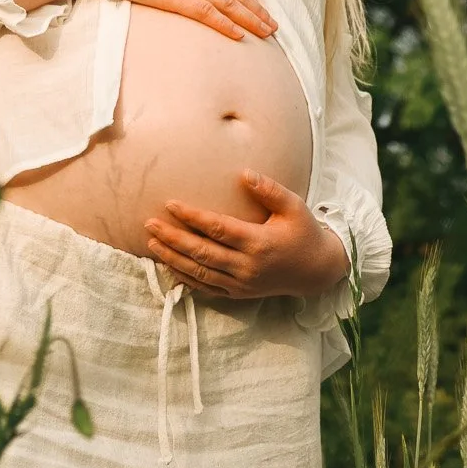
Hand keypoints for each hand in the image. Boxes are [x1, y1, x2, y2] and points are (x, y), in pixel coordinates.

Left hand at [144, 170, 350, 298]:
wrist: (317, 271)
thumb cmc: (304, 232)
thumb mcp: (294, 206)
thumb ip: (269, 190)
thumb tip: (243, 173)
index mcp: (259, 243)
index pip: (218, 228)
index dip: (192, 216)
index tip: (170, 204)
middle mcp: (247, 267)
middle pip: (202, 252)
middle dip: (173, 238)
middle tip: (150, 224)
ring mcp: (242, 284)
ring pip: (200, 272)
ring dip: (173, 258)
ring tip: (151, 243)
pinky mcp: (239, 294)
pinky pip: (206, 288)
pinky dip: (185, 278)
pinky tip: (169, 266)